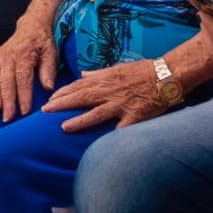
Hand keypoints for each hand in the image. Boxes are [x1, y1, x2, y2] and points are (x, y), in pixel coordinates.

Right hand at [0, 20, 59, 120]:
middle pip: (6, 81)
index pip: (23, 78)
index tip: (25, 111)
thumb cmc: (42, 43)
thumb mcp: (51, 53)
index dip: (24, 96)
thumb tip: (48, 87)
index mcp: (24, 54)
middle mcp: (9, 55)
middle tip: (7, 117)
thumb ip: (49, 70)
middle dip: (7, 100)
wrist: (31, 26)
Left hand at [43, 60, 173, 131]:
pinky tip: (100, 145)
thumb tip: (82, 75)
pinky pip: (121, 128)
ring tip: (64, 127)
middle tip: (46, 110)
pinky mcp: (135, 116)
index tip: (50, 98)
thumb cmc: (143, 70)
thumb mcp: (117, 67)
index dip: (63, 92)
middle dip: (62, 103)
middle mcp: (110, 92)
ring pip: (96, 113)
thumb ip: (99, 73)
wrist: (167, 74)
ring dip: (79, 120)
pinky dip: (111, 135)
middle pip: (82, 98)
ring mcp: (122, 104)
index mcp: (106, 79)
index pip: (79, 86)